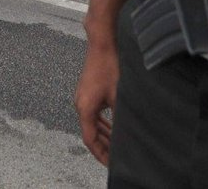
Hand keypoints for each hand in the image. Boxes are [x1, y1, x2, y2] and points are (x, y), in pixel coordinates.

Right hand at [74, 42, 119, 165]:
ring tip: (116, 144)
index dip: (100, 153)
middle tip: (115, 158)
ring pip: (92, 123)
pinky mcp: (87, 91)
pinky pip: (93, 113)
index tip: (109, 163)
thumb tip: (127, 133)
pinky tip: (113, 125)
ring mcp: (83, 98)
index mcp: (85, 108)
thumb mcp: (118, 95)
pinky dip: (102, 122)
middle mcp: (80, 104)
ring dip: (103, 134)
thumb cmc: (109, 66)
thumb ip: (120, 116)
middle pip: (90, 133)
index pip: (90, 139)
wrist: (102, 44)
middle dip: (103, 146)